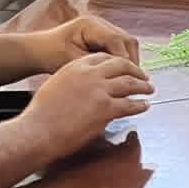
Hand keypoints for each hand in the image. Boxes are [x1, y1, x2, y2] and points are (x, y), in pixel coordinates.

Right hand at [25, 51, 153, 158]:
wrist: (38, 130)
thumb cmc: (41, 114)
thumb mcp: (55, 85)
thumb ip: (73, 81)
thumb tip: (83, 87)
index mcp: (76, 66)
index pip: (103, 57)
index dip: (117, 61)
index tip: (124, 66)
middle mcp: (90, 74)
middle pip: (121, 65)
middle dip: (135, 70)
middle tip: (144, 75)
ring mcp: (100, 90)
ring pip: (130, 83)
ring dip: (143, 86)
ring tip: (149, 89)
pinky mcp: (106, 109)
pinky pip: (130, 104)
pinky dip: (140, 105)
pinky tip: (144, 106)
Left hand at [32, 14, 140, 70]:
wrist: (40, 51)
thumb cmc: (51, 55)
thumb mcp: (72, 62)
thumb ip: (95, 66)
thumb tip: (116, 75)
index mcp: (89, 25)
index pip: (116, 40)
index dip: (125, 60)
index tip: (129, 78)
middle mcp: (99, 23)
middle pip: (126, 40)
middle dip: (132, 61)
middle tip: (134, 81)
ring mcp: (103, 28)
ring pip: (127, 44)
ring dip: (129, 61)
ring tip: (129, 80)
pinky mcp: (103, 36)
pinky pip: (120, 48)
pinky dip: (123, 60)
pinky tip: (121, 75)